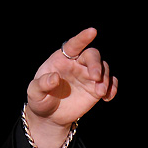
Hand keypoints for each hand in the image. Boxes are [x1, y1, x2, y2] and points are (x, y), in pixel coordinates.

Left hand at [25, 28, 117, 147]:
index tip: (92, 31)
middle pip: (92, 55)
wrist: (49, 116)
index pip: (73, 45)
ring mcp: (88, 75)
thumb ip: (41, 84)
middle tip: (95, 77)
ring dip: (105, 79)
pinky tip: (107, 97)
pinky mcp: (96, 88)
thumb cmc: (40, 99)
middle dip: (96, 64)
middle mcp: (77, 64)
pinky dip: (112, 88)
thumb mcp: (35, 93)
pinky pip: (110, 83)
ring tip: (99, 93)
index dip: (82, 38)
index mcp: (61, 59)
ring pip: (104, 68)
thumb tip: (54, 77)